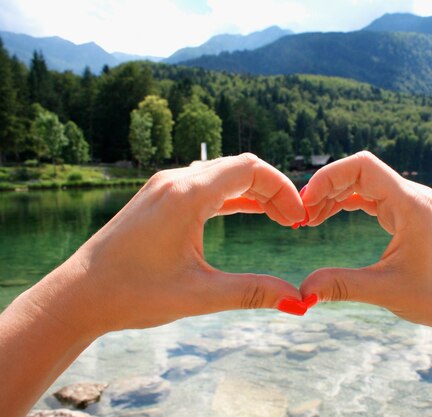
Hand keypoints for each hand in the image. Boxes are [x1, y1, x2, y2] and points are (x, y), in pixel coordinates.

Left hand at [42, 154, 306, 333]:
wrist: (78, 295)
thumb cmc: (133, 293)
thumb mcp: (200, 295)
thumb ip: (254, 292)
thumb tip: (299, 300)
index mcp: (187, 194)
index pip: (251, 169)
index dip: (283, 189)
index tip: (299, 219)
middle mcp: (175, 180)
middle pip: (239, 167)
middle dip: (273, 190)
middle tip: (294, 222)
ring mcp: (164, 186)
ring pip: (221, 174)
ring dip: (253, 192)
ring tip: (278, 218)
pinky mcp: (157, 198)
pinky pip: (205, 186)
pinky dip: (231, 196)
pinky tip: (247, 212)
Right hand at [299, 151, 431, 338]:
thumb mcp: (385, 290)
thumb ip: (342, 286)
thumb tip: (302, 291)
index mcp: (411, 204)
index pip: (362, 166)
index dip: (328, 177)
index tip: (305, 202)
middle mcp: (412, 195)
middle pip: (359, 172)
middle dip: (326, 188)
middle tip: (300, 216)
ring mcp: (411, 203)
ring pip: (364, 184)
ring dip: (334, 196)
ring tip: (308, 219)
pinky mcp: (408, 214)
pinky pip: (371, 197)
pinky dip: (347, 204)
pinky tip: (326, 217)